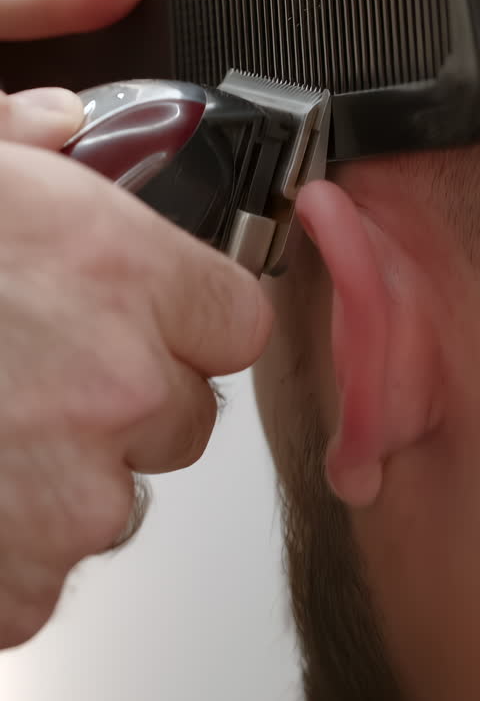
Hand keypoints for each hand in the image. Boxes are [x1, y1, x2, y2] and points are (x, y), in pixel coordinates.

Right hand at [0, 125, 271, 647]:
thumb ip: (19, 127)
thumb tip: (59, 118)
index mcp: (120, 269)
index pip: (236, 319)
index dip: (191, 322)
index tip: (154, 321)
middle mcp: (119, 384)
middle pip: (185, 417)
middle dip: (126, 406)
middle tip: (39, 376)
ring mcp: (71, 494)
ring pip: (113, 503)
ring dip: (62, 484)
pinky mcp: (11, 581)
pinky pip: (39, 581)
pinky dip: (4, 559)